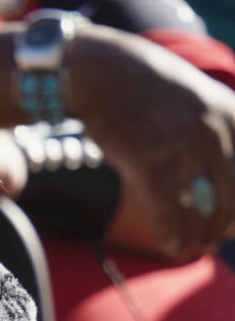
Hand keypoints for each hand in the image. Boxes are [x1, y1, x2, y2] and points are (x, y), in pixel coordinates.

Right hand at [68, 27, 234, 259]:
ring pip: (205, 211)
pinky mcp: (150, 161)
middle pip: (233, 198)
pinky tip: (172, 246)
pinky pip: (169, 213)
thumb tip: (222, 184)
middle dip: (225, 227)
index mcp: (233, 113)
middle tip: (212, 242)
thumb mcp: (197, 100)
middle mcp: (216, 128)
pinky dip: (171, 236)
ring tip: (190, 249)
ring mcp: (184, 145)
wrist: (98, 71)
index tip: (232, 226)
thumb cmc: (144, 89)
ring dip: (199, 238)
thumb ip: (219, 132)